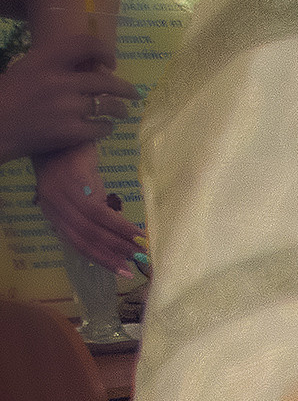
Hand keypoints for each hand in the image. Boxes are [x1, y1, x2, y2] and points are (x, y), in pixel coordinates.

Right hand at [0, 29, 135, 161]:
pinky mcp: (72, 132)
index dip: (104, 51)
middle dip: (125, 89)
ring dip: (119, 109)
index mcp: (46, 60)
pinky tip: (103, 127)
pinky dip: (105, 128)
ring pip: (109, 107)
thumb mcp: (27, 69)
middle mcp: (60, 81)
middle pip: (106, 82)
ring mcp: (68, 108)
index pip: (85, 44)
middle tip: (133, 93)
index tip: (111, 63)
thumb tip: (86, 65)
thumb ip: (54, 65)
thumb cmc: (7, 96)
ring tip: (121, 111)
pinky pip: (101, 128)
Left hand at [34, 145, 139, 271]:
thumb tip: (111, 234)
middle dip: (112, 257)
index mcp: (52, 210)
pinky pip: (101, 213)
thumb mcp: (76, 189)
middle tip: (135, 269)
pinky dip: (122, 227)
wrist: (67, 129)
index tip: (122, 271)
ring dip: (120, 244)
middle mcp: (53, 205)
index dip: (101, 258)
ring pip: (93, 229)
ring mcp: (62, 195)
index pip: (76, 242)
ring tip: (141, 253)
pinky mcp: (76, 184)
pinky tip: (138, 234)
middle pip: (84, 239)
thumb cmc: (73, 158)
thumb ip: (86, 210)